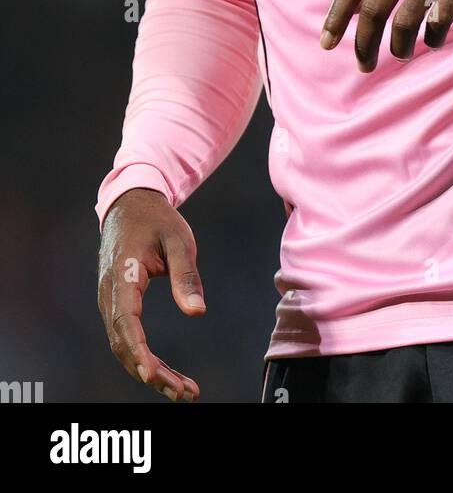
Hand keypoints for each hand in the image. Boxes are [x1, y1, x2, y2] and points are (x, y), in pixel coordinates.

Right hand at [97, 187, 204, 401]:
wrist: (131, 204)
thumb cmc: (157, 221)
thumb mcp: (179, 240)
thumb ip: (186, 276)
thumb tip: (198, 313)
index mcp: (123, 276)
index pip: (125, 321)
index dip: (138, 350)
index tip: (151, 374)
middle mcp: (110, 294)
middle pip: (124, 344)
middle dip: (151, 372)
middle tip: (184, 392)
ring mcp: (110, 302)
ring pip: (124, 347)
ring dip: (150, 371)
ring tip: (183, 391)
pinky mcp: (117, 305)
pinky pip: (127, 338)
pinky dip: (145, 359)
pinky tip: (167, 373)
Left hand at [320, 0, 452, 71]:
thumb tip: (356, 7)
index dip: (337, 16)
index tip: (327, 43)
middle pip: (374, 7)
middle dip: (364, 43)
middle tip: (364, 64)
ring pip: (405, 20)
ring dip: (399, 47)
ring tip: (402, 55)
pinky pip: (440, 20)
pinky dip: (433, 38)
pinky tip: (433, 40)